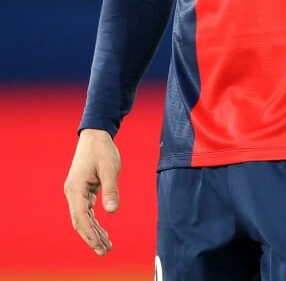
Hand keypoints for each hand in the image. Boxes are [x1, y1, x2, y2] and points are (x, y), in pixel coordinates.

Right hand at [64, 128, 120, 255]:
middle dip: (91, 237)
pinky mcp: (82, 190)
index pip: (80, 216)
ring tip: (106, 246)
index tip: (99, 245)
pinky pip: (86, 211)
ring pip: (83, 218)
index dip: (89, 233)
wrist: (95, 135)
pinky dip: (94, 222)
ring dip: (93, 232)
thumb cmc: (102, 149)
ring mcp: (76, 192)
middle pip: (80, 221)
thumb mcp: (110, 168)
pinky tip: (102, 232)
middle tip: (104, 251)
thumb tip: (112, 211)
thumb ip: (111, 189)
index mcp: (76, 188)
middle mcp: (72, 192)